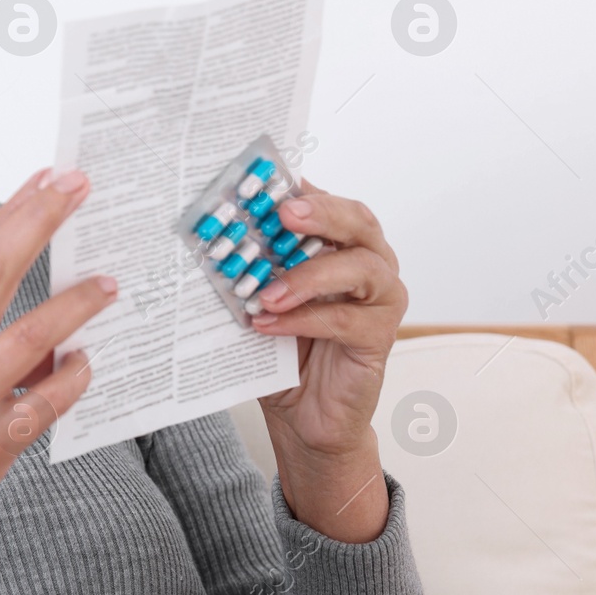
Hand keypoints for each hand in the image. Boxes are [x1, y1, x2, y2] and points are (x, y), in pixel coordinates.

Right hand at [0, 164, 118, 527]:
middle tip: (79, 188)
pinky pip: (47, 400)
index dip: (14, 212)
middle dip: (39, 222)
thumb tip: (15, 262)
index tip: (49, 178)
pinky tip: (87, 362)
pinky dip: (73, 376)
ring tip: (108, 284)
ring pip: (30, 336)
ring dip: (76, 304)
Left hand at [247, 178, 406, 539]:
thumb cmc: (282, 347)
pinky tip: (268, 324)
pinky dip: (304, 320)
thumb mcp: (259, 296)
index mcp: (339, 243)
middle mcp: (370, 262)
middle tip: (284, 215)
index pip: (326, 201)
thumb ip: (252, 264)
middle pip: (358, 221)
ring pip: (360, 268)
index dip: (300, 187)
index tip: (265, 181)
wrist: (303, 413)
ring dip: (308, 275)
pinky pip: (346, 320)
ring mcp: (381, 299)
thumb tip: (213, 231)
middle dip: (322, 212)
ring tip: (266, 293)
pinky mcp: (380, 337)